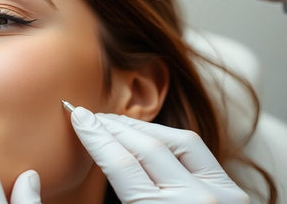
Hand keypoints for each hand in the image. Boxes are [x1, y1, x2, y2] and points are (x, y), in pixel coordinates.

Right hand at [70, 106, 249, 202]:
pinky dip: (167, 136)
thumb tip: (100, 156)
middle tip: (89, 114)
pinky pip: (196, 151)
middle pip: (146, 148)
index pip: (121, 164)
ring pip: (176, 141)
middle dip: (112, 127)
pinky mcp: (232, 191)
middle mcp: (195, 201)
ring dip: (139, 127)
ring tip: (112, 121)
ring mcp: (220, 194)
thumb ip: (120, 194)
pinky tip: (146, 133)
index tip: (77, 117)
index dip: (95, 137)